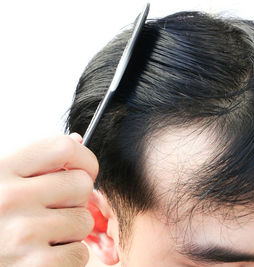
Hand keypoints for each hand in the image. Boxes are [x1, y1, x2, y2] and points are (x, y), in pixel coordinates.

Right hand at [0, 134, 98, 266]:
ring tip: (41, 237)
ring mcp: (23, 234)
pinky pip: (79, 253)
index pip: (63, 147)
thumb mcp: (2, 181)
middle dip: (75, 201)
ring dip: (70, 231)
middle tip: (50, 212)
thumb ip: (37, 162)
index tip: (83, 171)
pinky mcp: (36, 266)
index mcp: (1, 170)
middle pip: (82, 184)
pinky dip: (67, 258)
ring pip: (84, 220)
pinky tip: (40, 257)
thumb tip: (79, 140)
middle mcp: (9, 199)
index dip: (83, 159)